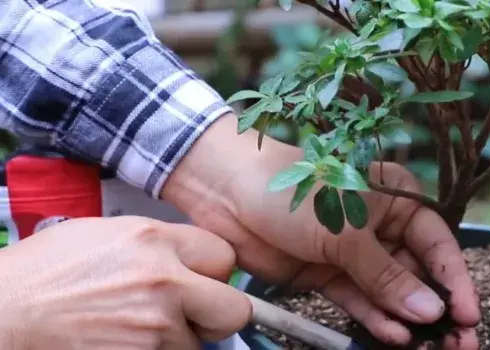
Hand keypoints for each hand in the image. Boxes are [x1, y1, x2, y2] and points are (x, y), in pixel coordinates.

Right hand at [0, 216, 250, 349]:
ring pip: (197, 344)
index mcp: (156, 241)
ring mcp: (153, 329)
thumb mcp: (110, 232)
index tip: (204, 277)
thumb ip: (161, 243)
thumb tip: (191, 261)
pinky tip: (128, 339)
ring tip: (140, 326)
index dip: (215, 270)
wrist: (6, 310)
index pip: (225, 258)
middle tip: (196, 311)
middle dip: (218, 312)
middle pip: (234, 310)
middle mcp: (164, 284)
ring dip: (178, 338)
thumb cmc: (49, 268)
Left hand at [164, 114, 479, 347]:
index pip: (436, 244)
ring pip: (387, 292)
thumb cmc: (297, 192)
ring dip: (405, 319)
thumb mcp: (348, 231)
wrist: (231, 192)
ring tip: (425, 346)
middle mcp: (379, 227)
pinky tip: (392, 335)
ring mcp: (351, 253)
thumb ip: (387, 274)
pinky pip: (358, 300)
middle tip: (453, 342)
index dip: (454, 280)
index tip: (468, 314)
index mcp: (396, 200)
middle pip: (415, 273)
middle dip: (432, 307)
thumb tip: (431, 310)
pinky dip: (374, 318)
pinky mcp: (326, 273)